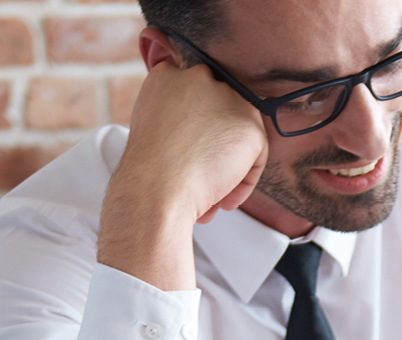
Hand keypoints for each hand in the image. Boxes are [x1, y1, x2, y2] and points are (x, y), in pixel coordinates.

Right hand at [98, 31, 268, 289]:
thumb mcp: (154, 144)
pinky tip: (212, 191)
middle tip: (187, 183)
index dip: (196, 143)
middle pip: (228, 122)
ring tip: (197, 188)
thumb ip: (174, 125)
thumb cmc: (145, 189)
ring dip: (227, 174)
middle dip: (215, 160)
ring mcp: (219, 94)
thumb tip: (188, 125)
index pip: (201, 101)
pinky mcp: (244, 120)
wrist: (149, 203)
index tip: (179, 163)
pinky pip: (256, 158)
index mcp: (164, 77)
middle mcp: (191, 74)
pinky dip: (240, 183)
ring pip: (243, 140)